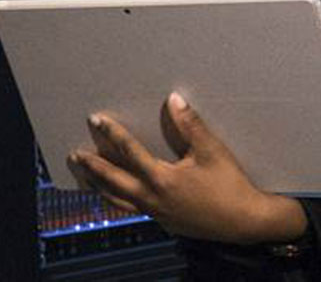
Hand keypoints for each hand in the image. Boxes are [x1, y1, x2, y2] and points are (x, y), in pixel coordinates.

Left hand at [67, 92, 307, 243]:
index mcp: (162, 179)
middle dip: (93, 166)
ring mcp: (157, 213)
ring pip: (120, 201)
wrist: (245, 222)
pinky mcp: (165, 222)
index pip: (129, 152)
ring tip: (86, 178)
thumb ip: (190, 124)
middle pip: (114, 181)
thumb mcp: (211, 150)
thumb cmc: (229, 184)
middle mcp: (153, 199)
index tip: (96, 120)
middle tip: (75, 155)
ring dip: (101, 187)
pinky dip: (118, 200)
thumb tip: (173, 99)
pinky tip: (119, 195)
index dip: (112, 134)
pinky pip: (134, 209)